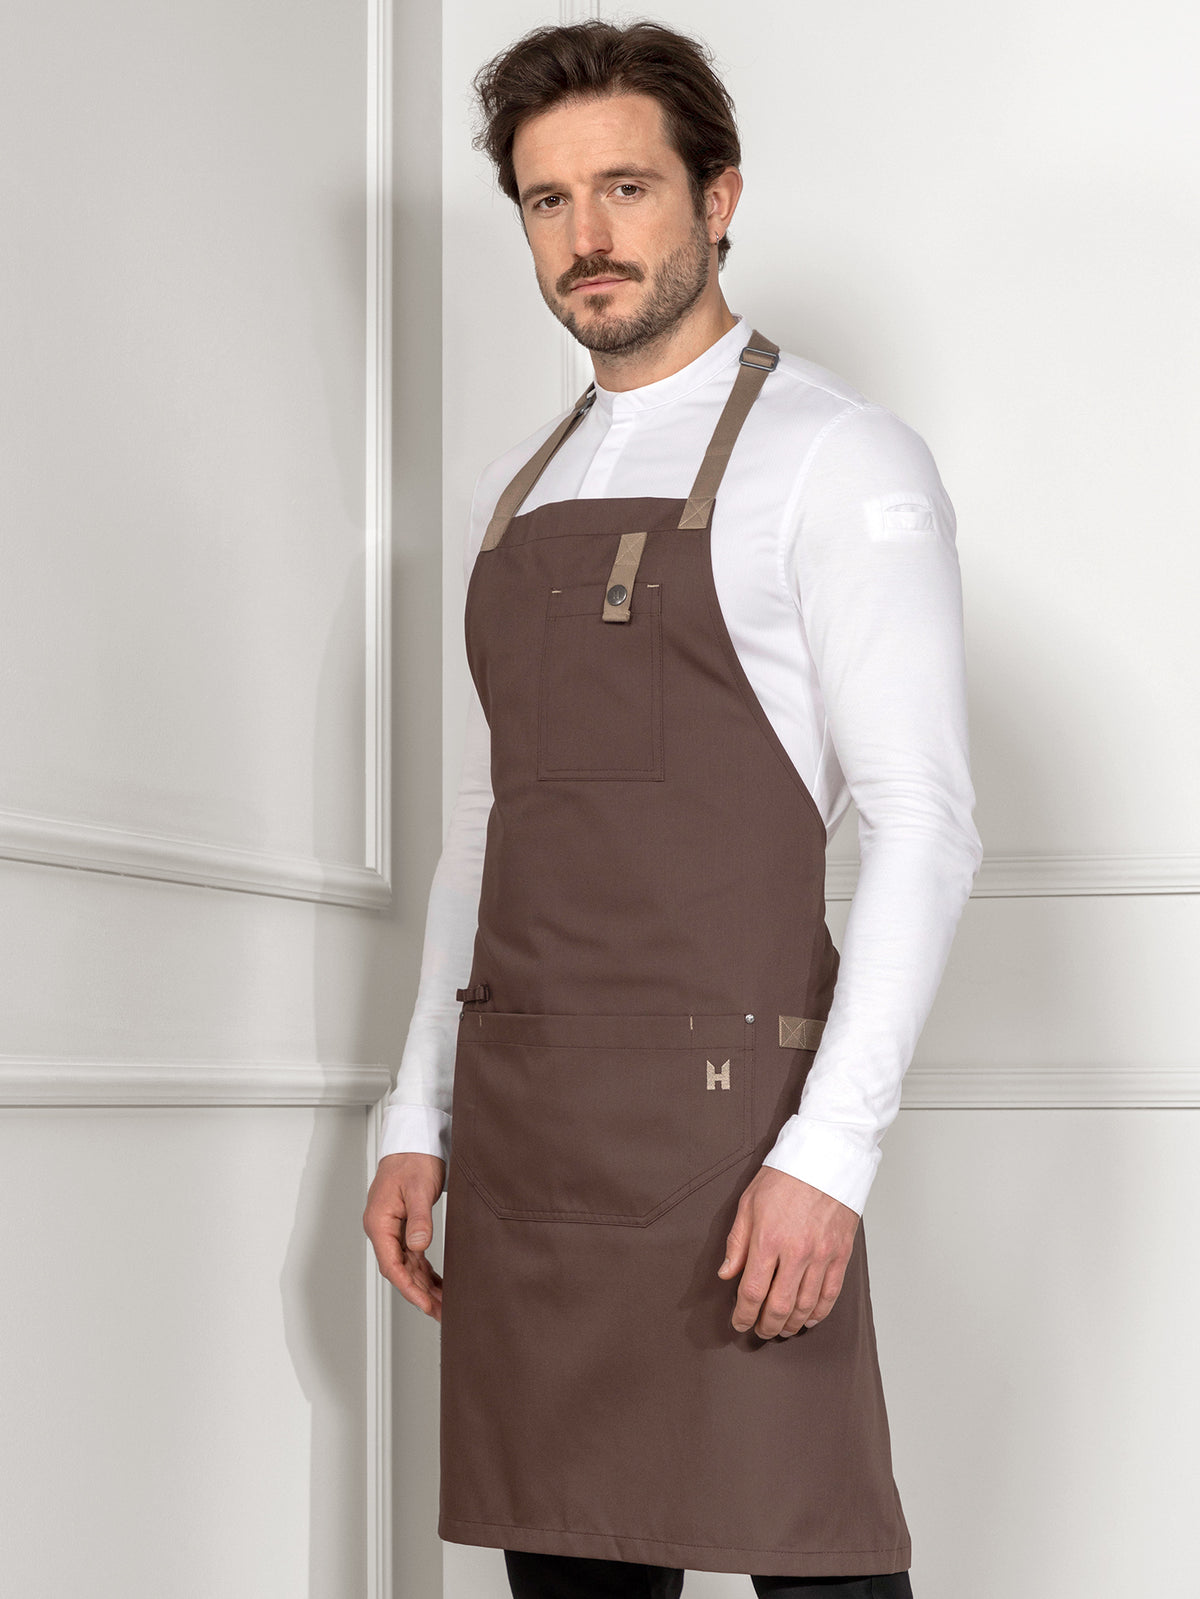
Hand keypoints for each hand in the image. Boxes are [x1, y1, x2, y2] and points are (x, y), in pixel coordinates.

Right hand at [363, 1152, 446, 1320]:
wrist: (415, 1139)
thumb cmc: (413, 1158)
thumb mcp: (419, 1188)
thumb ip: (418, 1219)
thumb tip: (418, 1246)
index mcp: (379, 1222)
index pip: (391, 1265)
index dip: (408, 1288)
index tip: (424, 1304)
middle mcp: (383, 1229)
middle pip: (399, 1270)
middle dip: (420, 1293)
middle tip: (441, 1312)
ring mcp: (392, 1228)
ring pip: (407, 1266)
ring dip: (424, 1285)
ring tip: (443, 1304)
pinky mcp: (404, 1225)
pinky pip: (413, 1256)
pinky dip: (425, 1271)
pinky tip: (438, 1283)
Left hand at [717, 1165, 859, 1338]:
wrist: (826, 1158)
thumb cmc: (785, 1176)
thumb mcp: (749, 1202)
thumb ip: (737, 1242)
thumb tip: (727, 1274)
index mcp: (768, 1239)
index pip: (752, 1292)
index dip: (743, 1314)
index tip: (738, 1321)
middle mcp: (796, 1252)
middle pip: (779, 1306)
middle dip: (766, 1325)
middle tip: (758, 1330)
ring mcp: (822, 1255)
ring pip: (806, 1306)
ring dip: (790, 1324)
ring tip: (780, 1328)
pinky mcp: (841, 1255)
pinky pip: (830, 1295)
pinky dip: (818, 1313)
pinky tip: (808, 1319)